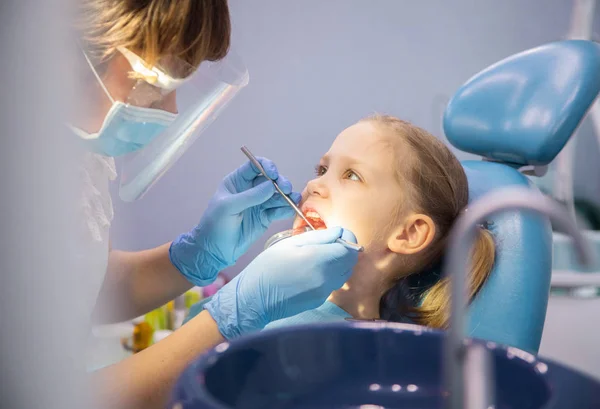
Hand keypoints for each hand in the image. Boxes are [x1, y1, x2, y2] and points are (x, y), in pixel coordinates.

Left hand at [169, 157, 299, 285]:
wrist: (215, 250)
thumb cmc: (215, 225)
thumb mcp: (228, 207)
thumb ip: (250, 196)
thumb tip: (271, 186)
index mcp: (237, 182)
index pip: (255, 166)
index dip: (266, 166)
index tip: (274, 174)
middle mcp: (250, 190)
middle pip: (270, 180)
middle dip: (280, 182)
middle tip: (286, 189)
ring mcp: (259, 204)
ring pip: (277, 195)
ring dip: (287, 196)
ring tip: (294, 200)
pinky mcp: (265, 218)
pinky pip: (278, 210)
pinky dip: (286, 209)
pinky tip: (291, 210)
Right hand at [204, 227, 359, 338]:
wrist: (256, 298)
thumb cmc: (268, 266)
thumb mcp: (290, 243)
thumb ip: (319, 236)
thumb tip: (339, 232)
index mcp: (319, 259)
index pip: (349, 248)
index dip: (348, 239)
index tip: (339, 235)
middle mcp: (326, 277)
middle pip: (350, 262)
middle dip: (345, 250)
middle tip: (330, 244)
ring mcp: (324, 291)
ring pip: (344, 273)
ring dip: (339, 263)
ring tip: (321, 257)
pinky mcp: (320, 300)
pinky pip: (333, 284)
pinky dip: (330, 275)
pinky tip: (313, 271)